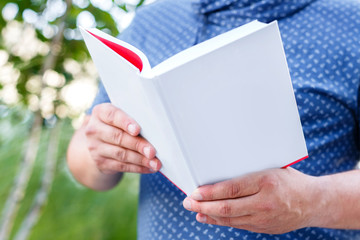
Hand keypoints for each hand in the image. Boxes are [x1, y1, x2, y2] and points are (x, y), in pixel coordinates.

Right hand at [85, 103, 160, 174]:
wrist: (101, 142)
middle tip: (153, 152)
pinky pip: (121, 166)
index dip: (125, 122)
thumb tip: (156, 131)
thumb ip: (134, 119)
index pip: (112, 115)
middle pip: (118, 137)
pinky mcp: (100, 162)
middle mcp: (94, 129)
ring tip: (155, 163)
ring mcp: (95, 147)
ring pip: (121, 154)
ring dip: (140, 159)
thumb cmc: (119, 125)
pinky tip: (149, 168)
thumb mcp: (122, 117)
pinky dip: (137, 168)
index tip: (137, 130)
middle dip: (138, 145)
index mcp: (100, 112)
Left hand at [183, 168, 323, 233]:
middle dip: (203, 206)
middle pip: (228, 207)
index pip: (232, 189)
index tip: (195, 192)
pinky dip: (221, 222)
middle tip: (187, 203)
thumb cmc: (290, 180)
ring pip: (231, 219)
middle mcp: (265, 202)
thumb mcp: (272, 168)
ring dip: (209, 216)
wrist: (313, 202)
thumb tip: (222, 172)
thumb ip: (249, 172)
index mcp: (266, 181)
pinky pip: (238, 225)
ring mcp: (265, 218)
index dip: (210, 192)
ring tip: (194, 210)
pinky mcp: (264, 228)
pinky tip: (210, 218)